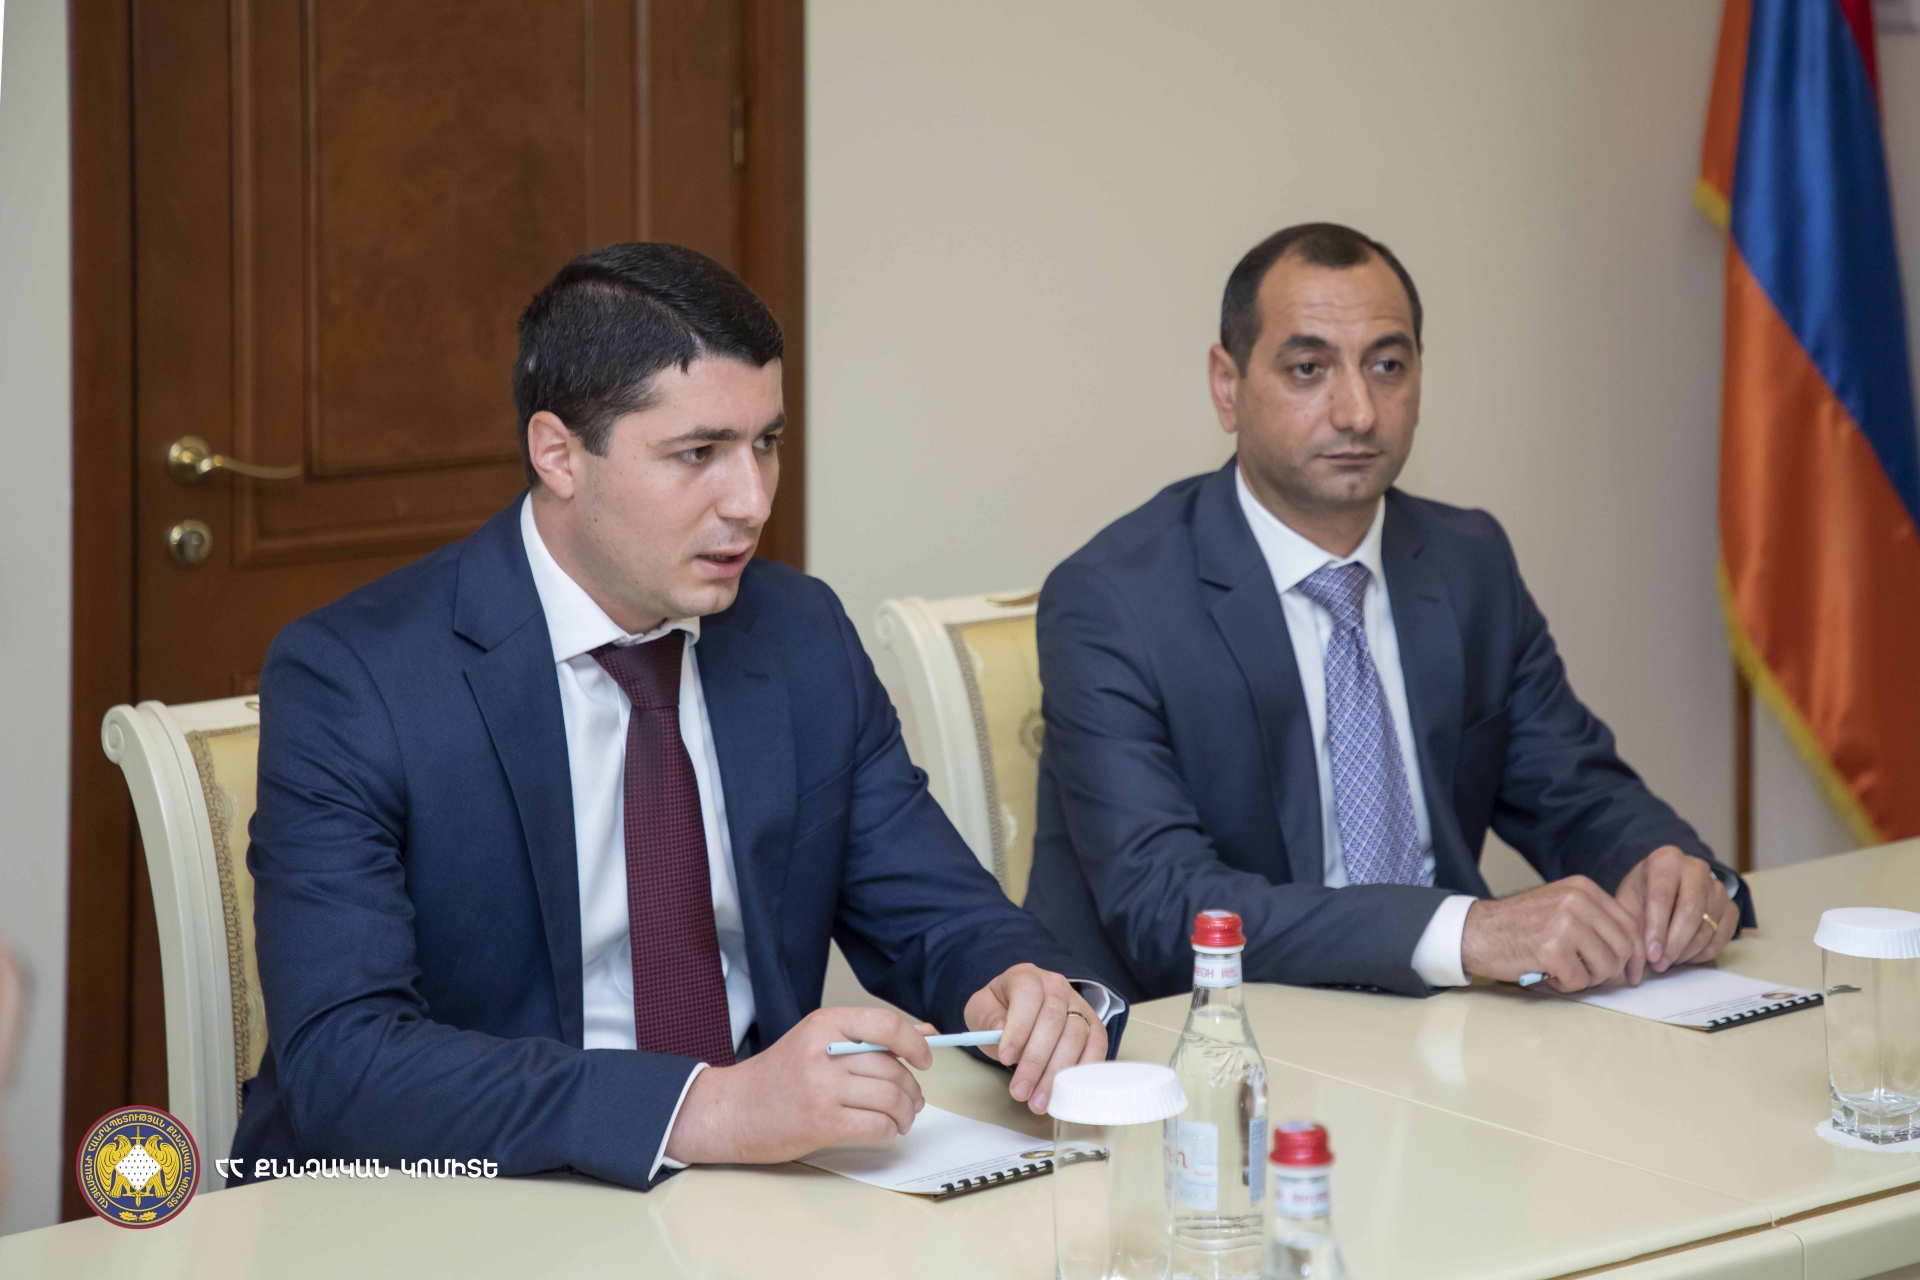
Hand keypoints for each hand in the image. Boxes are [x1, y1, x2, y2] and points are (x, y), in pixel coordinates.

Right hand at [662, 1006, 933, 1164]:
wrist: (732, 1110)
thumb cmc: (778, 1075)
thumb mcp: (818, 1041)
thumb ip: (869, 1036)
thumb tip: (926, 1032)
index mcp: (825, 1024)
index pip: (887, 1025)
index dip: (916, 1044)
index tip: (925, 1060)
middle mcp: (824, 1052)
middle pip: (892, 1068)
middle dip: (912, 1089)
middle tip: (913, 1101)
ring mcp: (822, 1088)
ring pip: (889, 1098)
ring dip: (906, 1113)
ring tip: (902, 1118)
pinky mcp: (821, 1123)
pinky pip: (876, 1126)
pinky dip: (889, 1131)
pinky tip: (885, 1131)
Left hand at [964, 963, 1106, 1114]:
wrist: (1017, 1008)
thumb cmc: (999, 1010)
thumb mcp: (981, 1009)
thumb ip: (988, 1018)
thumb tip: (1002, 1032)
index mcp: (1026, 976)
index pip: (1027, 995)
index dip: (1018, 1027)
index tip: (1005, 1059)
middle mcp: (1056, 986)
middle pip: (1053, 1021)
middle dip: (1036, 1061)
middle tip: (1021, 1092)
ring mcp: (1078, 1004)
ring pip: (1076, 1036)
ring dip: (1057, 1073)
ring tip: (1039, 1101)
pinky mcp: (1093, 1025)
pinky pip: (1097, 1045)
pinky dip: (1085, 1069)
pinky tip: (1069, 1090)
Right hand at [1461, 875, 1645, 991]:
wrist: (1475, 931)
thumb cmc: (1517, 924)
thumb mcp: (1560, 905)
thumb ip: (1594, 917)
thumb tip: (1632, 946)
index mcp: (1582, 888)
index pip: (1630, 923)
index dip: (1636, 953)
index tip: (1634, 971)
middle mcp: (1577, 901)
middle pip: (1624, 946)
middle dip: (1614, 969)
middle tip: (1593, 976)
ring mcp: (1564, 924)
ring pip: (1606, 966)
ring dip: (1589, 978)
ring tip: (1566, 971)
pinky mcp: (1551, 949)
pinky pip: (1580, 981)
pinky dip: (1568, 985)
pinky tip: (1550, 974)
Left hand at [1614, 845, 1736, 974]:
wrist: (1664, 884)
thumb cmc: (1643, 893)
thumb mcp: (1628, 902)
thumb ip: (1631, 929)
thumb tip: (1635, 970)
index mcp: (1666, 860)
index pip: (1662, 897)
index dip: (1657, 930)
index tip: (1651, 955)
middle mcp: (1696, 868)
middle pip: (1691, 913)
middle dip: (1674, 945)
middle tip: (1660, 964)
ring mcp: (1718, 887)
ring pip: (1707, 928)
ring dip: (1687, 952)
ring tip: (1668, 960)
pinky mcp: (1731, 906)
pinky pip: (1722, 937)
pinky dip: (1703, 953)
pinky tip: (1686, 956)